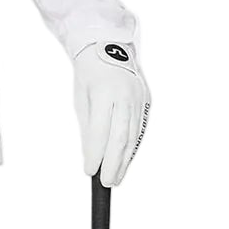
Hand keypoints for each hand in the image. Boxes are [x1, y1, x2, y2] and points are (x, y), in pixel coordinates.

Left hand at [73, 42, 149, 186]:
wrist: (109, 46)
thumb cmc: (89, 74)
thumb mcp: (81, 99)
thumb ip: (88, 128)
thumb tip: (92, 155)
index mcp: (104, 93)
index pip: (101, 132)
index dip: (96, 154)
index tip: (90, 171)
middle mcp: (125, 96)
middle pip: (121, 137)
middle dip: (114, 163)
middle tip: (107, 182)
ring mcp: (139, 98)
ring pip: (133, 135)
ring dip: (125, 159)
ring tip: (117, 177)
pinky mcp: (147, 100)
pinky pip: (140, 128)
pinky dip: (132, 147)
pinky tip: (126, 160)